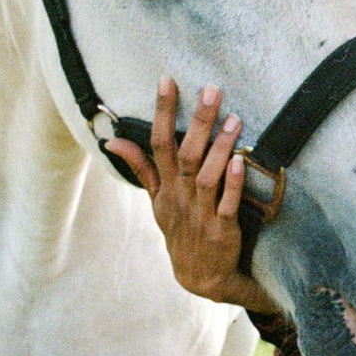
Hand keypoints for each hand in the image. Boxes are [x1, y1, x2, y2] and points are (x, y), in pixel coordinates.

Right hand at [106, 77, 279, 312]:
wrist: (202, 276)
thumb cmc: (180, 229)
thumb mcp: (156, 200)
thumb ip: (141, 167)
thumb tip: (112, 140)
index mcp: (164, 187)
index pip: (158, 143)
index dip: (162, 111)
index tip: (167, 80)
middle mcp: (179, 197)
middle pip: (184, 154)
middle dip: (198, 121)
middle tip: (211, 90)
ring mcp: (200, 214)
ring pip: (206, 176)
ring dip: (220, 148)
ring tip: (234, 119)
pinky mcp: (222, 229)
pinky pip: (227, 203)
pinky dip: (234, 183)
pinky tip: (242, 161)